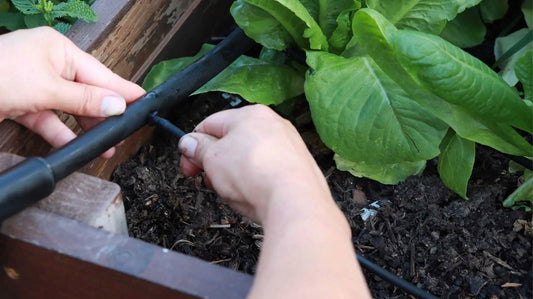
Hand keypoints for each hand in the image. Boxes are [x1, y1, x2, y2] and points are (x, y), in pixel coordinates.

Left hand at [0, 27, 144, 157]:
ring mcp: (34, 84)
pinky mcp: (22, 103)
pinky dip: (60, 133)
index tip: (143, 100)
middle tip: (122, 132)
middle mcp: (48, 64)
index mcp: (58, 50)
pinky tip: (74, 147)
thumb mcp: (47, 89)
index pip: (100, 73)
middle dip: (103, 114)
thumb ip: (85, 100)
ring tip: (104, 146)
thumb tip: (117, 105)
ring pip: (69, 108)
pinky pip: (49, 119)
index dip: (122, 90)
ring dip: (85, 128)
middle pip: (86, 92)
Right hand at [178, 104, 332, 222]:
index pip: (211, 123)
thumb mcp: (212, 159)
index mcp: (250, 114)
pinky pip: (268, 171)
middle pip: (232, 141)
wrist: (294, 200)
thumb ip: (198, 149)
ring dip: (234, 174)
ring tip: (232, 192)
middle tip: (207, 179)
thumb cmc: (256, 174)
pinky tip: (252, 196)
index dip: (194, 144)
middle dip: (215, 163)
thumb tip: (190, 143)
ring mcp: (289, 146)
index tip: (188, 162)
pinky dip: (256, 182)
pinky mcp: (298, 167)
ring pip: (250, 158)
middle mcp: (273, 125)